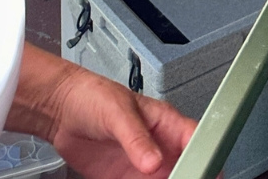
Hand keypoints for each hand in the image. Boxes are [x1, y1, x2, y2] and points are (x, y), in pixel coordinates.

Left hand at [9, 44, 195, 178]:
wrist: (62, 112)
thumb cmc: (94, 97)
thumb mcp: (118, 114)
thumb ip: (136, 139)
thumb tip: (154, 163)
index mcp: (165, 122)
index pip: (195, 140)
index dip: (205, 157)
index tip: (205, 173)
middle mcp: (158, 146)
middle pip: (184, 168)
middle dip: (187, 176)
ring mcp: (142, 166)